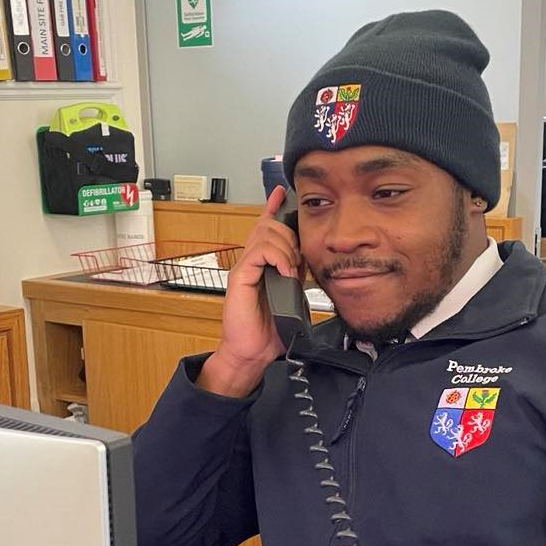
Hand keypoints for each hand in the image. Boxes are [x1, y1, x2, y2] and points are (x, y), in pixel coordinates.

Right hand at [198, 186, 300, 396]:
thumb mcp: (291, 295)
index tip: (282, 193)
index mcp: (261, 265)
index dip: (273, 209)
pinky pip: (259, 252)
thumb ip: (295, 274)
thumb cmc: (271, 329)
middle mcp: (250, 262)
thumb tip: (306, 260)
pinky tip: (285, 272)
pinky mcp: (239, 277)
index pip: (266, 229)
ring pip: (265, 234)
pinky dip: (278, 257)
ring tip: (292, 269)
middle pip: (268, 226)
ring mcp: (243, 268)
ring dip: (286, 247)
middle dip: (289, 235)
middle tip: (298, 258)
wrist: (254, 352)